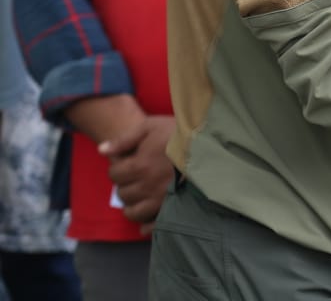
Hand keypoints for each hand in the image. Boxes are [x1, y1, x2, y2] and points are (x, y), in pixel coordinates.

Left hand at [99, 115, 175, 231]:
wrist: (209, 141)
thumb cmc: (178, 132)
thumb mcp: (149, 127)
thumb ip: (124, 140)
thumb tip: (101, 151)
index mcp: (139, 165)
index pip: (115, 174)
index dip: (118, 167)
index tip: (128, 162)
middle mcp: (147, 185)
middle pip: (123, 193)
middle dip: (125, 185)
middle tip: (136, 176)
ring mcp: (161, 198)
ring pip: (134, 212)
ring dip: (132, 205)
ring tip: (141, 194)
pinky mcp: (174, 206)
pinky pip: (154, 224)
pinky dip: (147, 226)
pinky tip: (145, 223)